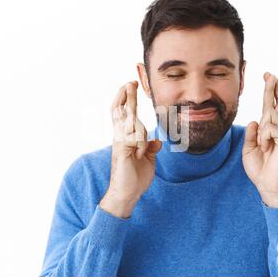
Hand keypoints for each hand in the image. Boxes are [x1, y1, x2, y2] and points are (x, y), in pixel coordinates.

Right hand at [99, 81, 161, 217]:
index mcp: (125, 138)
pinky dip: (142, 143)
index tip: (130, 85)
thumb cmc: (135, 177)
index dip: (126, 99)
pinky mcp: (122, 150)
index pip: (123, 114)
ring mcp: (120, 143)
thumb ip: (151, 148)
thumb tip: (157, 140)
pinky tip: (142, 155)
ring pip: (132, 122)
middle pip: (121, 111)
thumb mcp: (148, 159)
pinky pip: (136, 137)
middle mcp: (120, 137)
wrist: (126, 195)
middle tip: (130, 81)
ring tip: (141, 146)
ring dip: (139, 125)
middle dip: (126, 95)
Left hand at [242, 73, 277, 207]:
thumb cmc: (260, 169)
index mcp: (271, 131)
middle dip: (273, 88)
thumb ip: (252, 134)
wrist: (267, 186)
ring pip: (271, 116)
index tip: (268, 77)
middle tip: (269, 74)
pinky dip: (264, 137)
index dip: (270, 92)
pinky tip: (266, 147)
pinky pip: (271, 128)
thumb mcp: (249, 149)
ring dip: (263, 128)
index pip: (272, 107)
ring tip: (264, 146)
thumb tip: (254, 120)